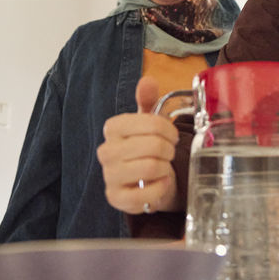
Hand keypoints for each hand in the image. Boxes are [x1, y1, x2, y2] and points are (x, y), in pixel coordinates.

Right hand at [97, 77, 181, 214]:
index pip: (151, 123)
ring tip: (162, 167)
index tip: (171, 136)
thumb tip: (147, 80)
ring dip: (165, 168)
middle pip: (153, 145)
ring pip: (151, 167)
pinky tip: (159, 184)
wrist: (146, 179)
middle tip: (168, 153)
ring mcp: (109, 176)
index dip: (169, 130)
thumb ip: (148, 100)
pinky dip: (160, 189)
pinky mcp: (116, 198)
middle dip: (169, 150)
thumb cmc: (146, 148)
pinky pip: (146, 194)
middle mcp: (106, 151)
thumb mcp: (148, 123)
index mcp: (113, 127)